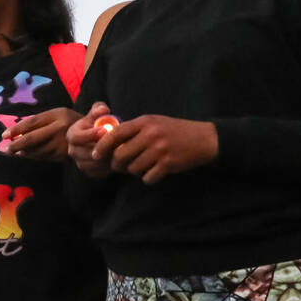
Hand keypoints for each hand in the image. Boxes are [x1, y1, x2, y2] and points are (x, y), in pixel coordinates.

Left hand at [2, 108, 80, 161]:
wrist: (94, 134)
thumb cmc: (70, 122)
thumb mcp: (57, 114)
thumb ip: (40, 121)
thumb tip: (17, 130)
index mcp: (57, 114)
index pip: (33, 122)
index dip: (17, 128)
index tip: (4, 135)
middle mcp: (60, 128)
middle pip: (33, 138)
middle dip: (17, 144)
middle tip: (6, 148)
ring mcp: (63, 143)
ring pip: (37, 150)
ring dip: (23, 152)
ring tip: (15, 152)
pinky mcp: (65, 154)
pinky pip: (44, 157)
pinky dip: (33, 156)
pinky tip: (26, 155)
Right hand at [67, 102, 113, 178]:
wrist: (97, 139)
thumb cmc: (97, 123)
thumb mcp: (97, 113)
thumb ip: (99, 109)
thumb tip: (103, 110)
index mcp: (71, 134)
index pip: (76, 137)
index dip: (90, 134)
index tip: (105, 130)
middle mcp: (73, 150)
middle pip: (85, 153)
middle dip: (101, 148)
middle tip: (116, 143)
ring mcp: (80, 163)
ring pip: (93, 164)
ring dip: (106, 158)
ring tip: (119, 150)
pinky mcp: (89, 172)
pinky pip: (99, 172)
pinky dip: (109, 167)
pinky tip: (118, 158)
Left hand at [93, 113, 218, 184]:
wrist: (203, 139)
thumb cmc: (176, 131)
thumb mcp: (155, 122)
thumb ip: (135, 129)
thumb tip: (110, 141)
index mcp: (145, 123)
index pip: (115, 134)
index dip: (102, 146)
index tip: (96, 155)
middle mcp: (151, 135)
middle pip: (121, 155)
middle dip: (117, 165)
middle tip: (120, 167)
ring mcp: (160, 150)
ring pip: (133, 168)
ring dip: (134, 171)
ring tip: (143, 166)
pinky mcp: (168, 164)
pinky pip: (147, 177)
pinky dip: (148, 178)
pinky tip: (155, 171)